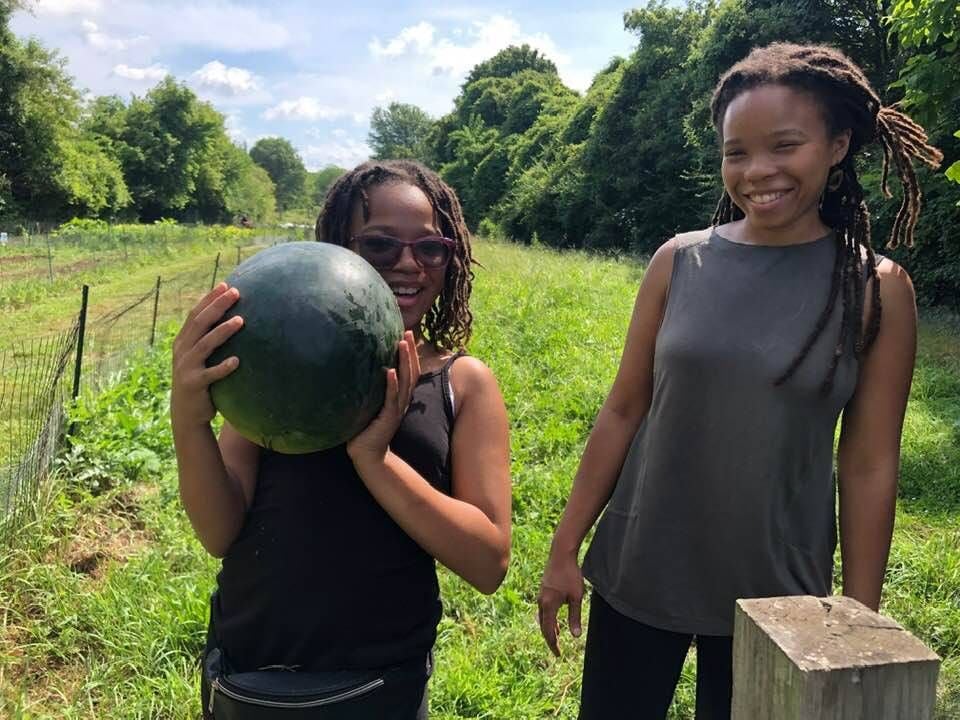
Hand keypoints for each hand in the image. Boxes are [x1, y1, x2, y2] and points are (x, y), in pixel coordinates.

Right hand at [170, 283, 243, 429]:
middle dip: (217, 306)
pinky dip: (223, 367)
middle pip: (200, 323)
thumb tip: (233, 317)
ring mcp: (186, 368)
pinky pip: (210, 375)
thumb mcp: (199, 357)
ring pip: (205, 345)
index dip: (209, 298)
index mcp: (183, 341)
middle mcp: (182, 351)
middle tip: (236, 293)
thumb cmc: (200, 380)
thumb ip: (208, 339)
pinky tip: (237, 361)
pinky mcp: (194, 385)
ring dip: (223, 332)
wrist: (186, 413)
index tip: (226, 284)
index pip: (196, 314)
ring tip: (241, 321)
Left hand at [346, 331, 419, 463]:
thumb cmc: (364, 431)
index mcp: (399, 398)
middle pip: (412, 372)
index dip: (410, 354)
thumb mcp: (369, 405)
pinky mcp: (388, 418)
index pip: (409, 371)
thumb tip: (353, 369)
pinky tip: (390, 371)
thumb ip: (368, 390)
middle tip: (408, 332)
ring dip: (404, 362)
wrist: (368, 456)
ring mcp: (396, 409)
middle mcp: (402, 401)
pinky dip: (392, 384)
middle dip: (410, 352)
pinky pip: (392, 398)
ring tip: (402, 344)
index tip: (407, 334)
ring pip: (406, 381)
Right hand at [537, 547, 585, 656]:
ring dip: (549, 628)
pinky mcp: (543, 589)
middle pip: (543, 626)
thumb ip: (575, 617)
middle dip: (550, 639)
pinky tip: (555, 618)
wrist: (561, 553)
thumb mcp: (576, 597)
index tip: (558, 654)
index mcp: (548, 605)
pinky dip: (548, 618)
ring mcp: (541, 595)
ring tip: (556, 636)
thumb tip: (576, 636)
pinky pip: (543, 609)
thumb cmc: (570, 574)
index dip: (553, 644)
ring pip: (542, 617)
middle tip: (557, 650)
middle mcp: (541, 601)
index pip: (548, 631)